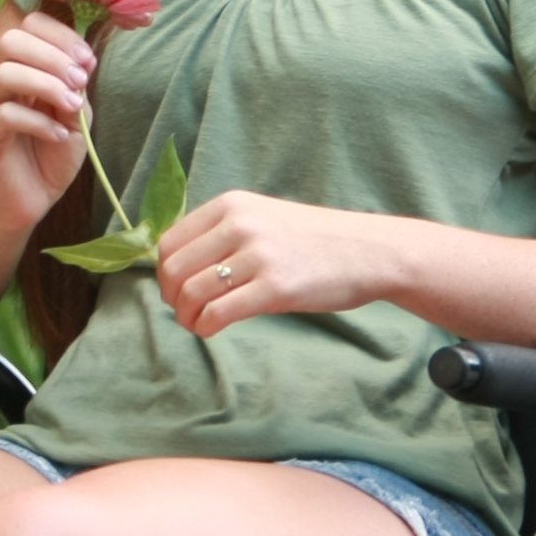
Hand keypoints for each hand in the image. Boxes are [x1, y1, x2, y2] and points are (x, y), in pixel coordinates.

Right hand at [0, 10, 97, 233]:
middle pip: (10, 40)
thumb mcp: (74, 118)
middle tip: (80, 81)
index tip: (88, 61)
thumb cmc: (50, 156)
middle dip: (53, 56)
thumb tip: (80, 63)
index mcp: (17, 67)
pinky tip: (57, 136)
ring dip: (47, 85)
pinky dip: (38, 122)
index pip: (29, 25)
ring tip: (73, 107)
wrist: (26, 202)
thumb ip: (75, 88)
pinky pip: (4, 115)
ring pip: (4, 73)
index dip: (61, 35)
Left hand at [155, 189, 408, 337]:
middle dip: (171, 297)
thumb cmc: (316, 240)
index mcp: (232, 205)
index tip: (177, 289)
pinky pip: (218, 313)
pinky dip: (205, 327)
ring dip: (187, 316)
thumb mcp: (264, 218)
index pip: (169, 242)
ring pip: (192, 293)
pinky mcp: (275, 288)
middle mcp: (240, 225)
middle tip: (185, 311)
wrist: (371, 251)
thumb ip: (224, 233)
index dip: (164, 273)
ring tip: (198, 324)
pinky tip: (212, 330)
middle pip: (174, 269)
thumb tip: (178, 266)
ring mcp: (258, 256)